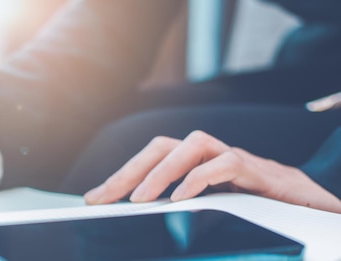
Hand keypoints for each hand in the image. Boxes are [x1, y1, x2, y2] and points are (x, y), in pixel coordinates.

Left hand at [84, 130, 340, 212]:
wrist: (301, 199)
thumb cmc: (249, 200)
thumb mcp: (206, 204)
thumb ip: (177, 205)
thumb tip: (137, 216)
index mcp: (191, 161)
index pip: (149, 159)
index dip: (121, 176)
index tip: (93, 199)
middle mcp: (206, 152)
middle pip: (161, 147)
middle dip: (129, 171)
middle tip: (103, 199)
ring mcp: (229, 156)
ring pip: (191, 146)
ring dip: (161, 171)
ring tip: (139, 199)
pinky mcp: (253, 168)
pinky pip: (224, 164)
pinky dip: (200, 177)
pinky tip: (182, 198)